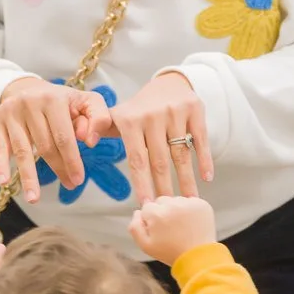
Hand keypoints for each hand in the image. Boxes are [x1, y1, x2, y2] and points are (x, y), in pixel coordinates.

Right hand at [0, 76, 110, 205]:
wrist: (27, 88)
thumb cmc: (61, 101)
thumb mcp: (86, 101)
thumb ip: (99, 118)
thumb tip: (91, 141)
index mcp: (54, 98)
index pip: (64, 137)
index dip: (72, 160)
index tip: (78, 180)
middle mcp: (30, 103)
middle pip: (45, 145)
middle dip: (58, 169)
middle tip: (69, 185)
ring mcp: (11, 111)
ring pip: (22, 150)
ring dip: (28, 177)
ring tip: (34, 198)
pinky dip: (1, 164)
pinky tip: (4, 181)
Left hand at [90, 72, 213, 202]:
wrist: (169, 83)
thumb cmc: (140, 109)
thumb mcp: (119, 116)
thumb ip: (101, 129)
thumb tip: (87, 143)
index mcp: (131, 120)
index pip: (137, 159)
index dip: (142, 183)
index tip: (146, 204)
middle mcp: (152, 115)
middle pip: (160, 160)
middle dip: (164, 187)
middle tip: (168, 210)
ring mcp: (175, 112)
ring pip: (181, 154)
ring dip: (186, 180)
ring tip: (189, 201)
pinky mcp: (195, 110)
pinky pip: (200, 140)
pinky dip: (205, 159)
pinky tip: (206, 178)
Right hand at [129, 195, 217, 266]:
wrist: (198, 258)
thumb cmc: (171, 253)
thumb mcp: (145, 246)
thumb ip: (135, 227)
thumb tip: (137, 212)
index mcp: (156, 214)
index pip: (147, 207)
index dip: (151, 220)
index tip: (159, 230)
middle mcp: (172, 205)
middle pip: (161, 201)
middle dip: (163, 212)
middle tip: (170, 229)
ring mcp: (188, 203)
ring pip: (176, 200)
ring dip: (177, 210)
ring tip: (182, 227)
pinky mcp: (201, 204)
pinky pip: (191, 201)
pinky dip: (190, 210)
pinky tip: (191, 224)